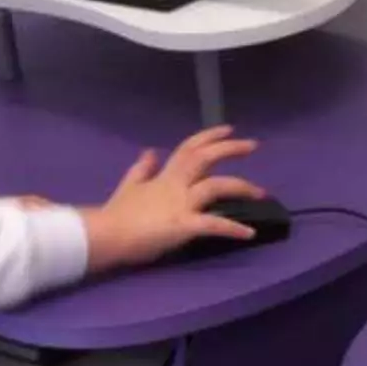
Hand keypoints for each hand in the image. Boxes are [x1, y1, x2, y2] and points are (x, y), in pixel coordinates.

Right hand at [80, 126, 263, 272]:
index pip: (188, 148)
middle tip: (253, 145)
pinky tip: (250, 233)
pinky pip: (213, 224)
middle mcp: (175, 185)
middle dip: (230, 148)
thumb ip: (141, 170)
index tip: (229, 129)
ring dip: (242, 187)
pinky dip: (233, 229)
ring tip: (262, 194)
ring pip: (216, 185)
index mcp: (164, 177)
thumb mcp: (128, 186)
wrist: (104, 236)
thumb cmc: (116, 216)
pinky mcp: (183, 225)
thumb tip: (150, 151)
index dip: (209, 136)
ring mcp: (180, 204)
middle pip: (204, 158)